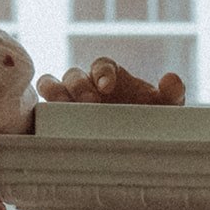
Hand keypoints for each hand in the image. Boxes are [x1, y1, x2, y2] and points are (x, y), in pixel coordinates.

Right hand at [35, 57, 185, 105]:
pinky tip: (43, 118)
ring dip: (54, 91)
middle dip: (79, 85)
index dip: (102, 72)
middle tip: (89, 103)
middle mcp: (86, 84)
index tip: (108, 86)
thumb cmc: (147, 120)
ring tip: (62, 107)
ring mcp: (67, 99)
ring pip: (50, 83)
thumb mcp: (164, 108)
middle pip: (74, 73)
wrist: (134, 145)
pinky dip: (38, 107)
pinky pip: (40, 106)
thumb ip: (171, 93)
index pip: (102, 64)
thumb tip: (171, 78)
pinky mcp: (53, 116)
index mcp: (110, 76)